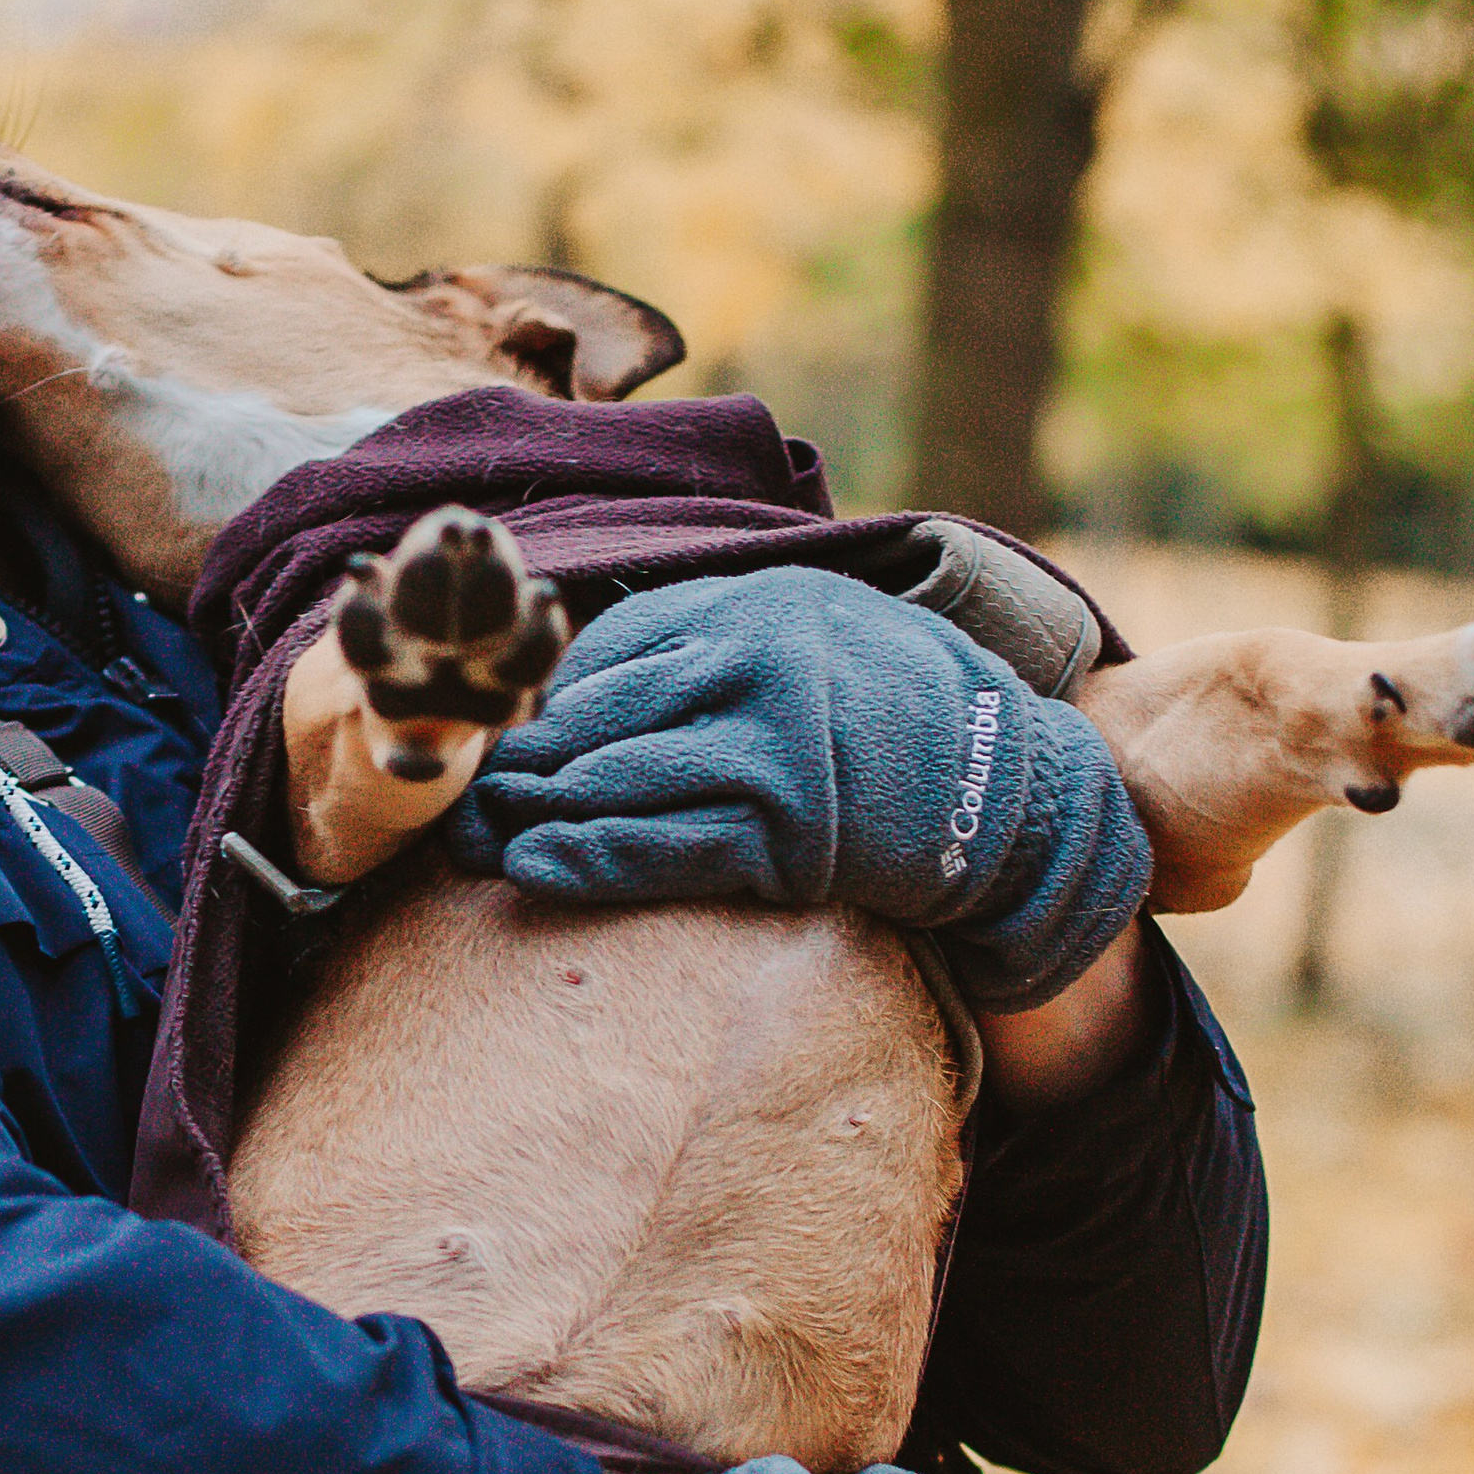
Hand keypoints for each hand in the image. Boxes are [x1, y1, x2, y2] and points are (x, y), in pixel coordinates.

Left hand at [446, 568, 1150, 1011]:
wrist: (1022, 796)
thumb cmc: (909, 721)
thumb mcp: (820, 637)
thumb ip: (725, 640)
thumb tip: (602, 659)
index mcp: (757, 605)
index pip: (613, 650)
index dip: (545, 703)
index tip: (496, 738)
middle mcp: (754, 661)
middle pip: (595, 714)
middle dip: (516, 763)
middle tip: (451, 797)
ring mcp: (769, 745)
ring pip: (612, 779)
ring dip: (528, 815)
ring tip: (470, 842)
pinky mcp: (786, 832)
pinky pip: (660, 848)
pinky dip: (584, 860)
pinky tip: (531, 869)